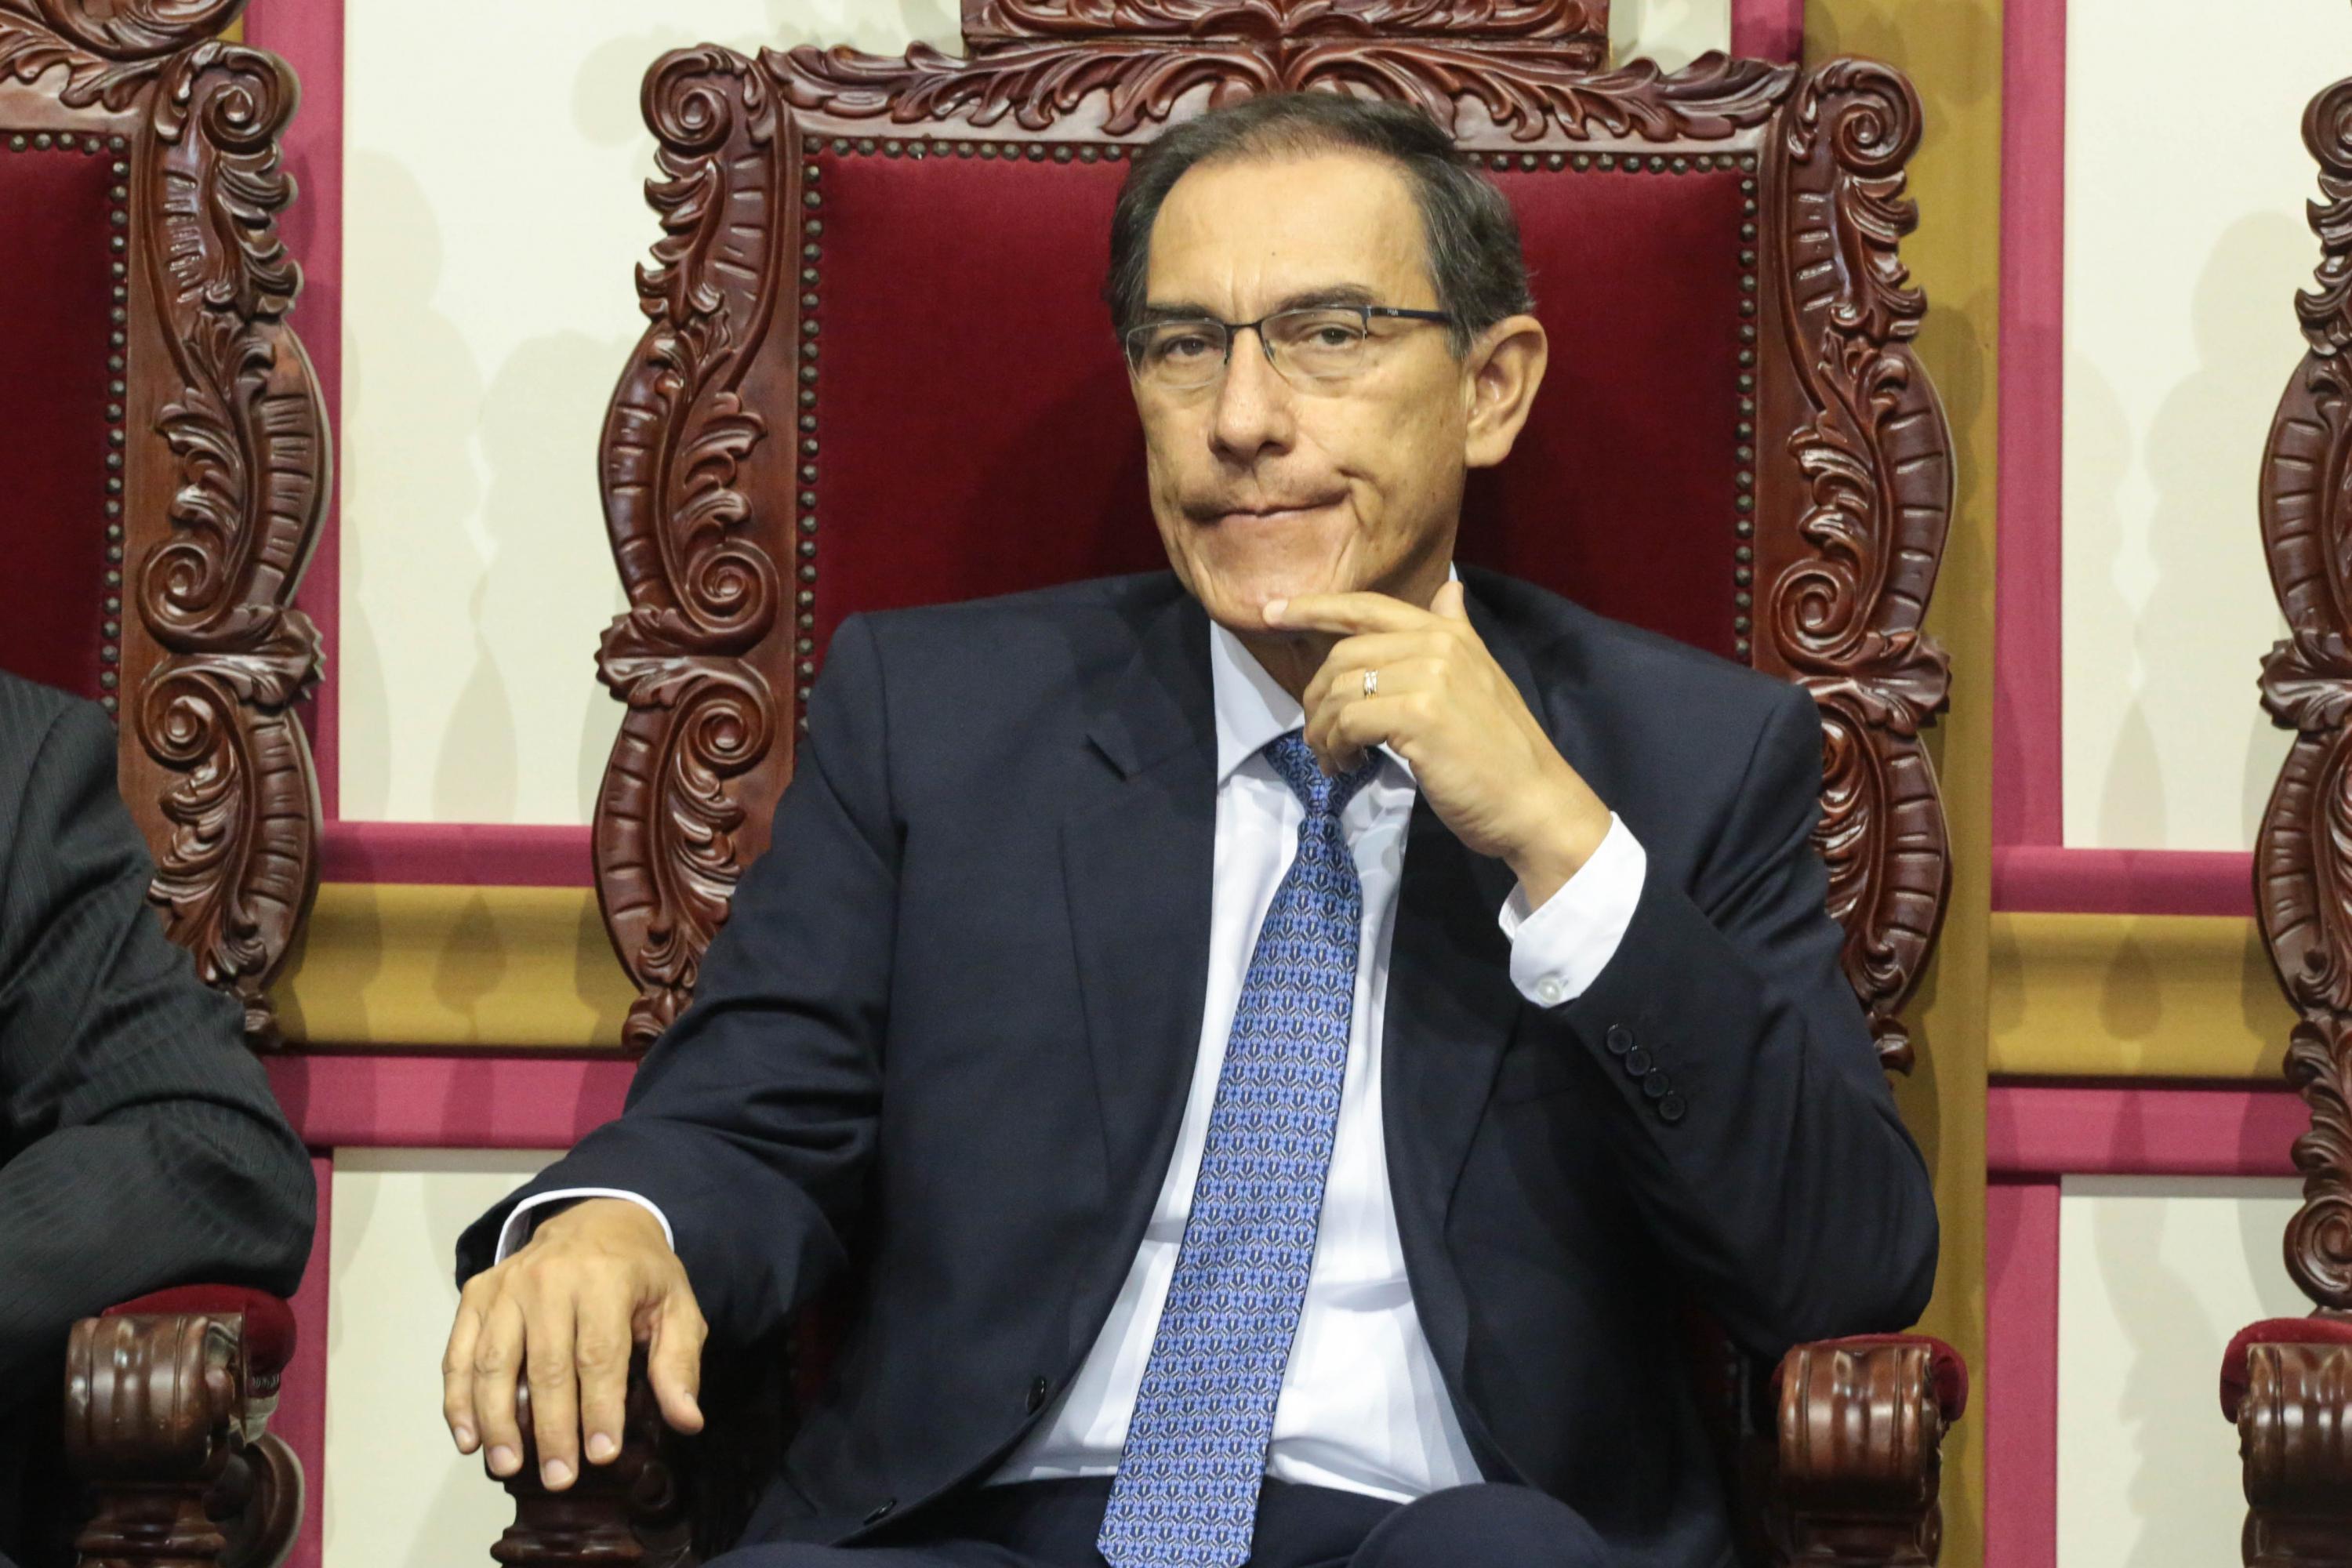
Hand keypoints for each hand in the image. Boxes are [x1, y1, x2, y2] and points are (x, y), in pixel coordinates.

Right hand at [442, 1197, 706, 1489]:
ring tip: (508, 1467)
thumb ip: (678, 1363)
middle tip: (558, 1477)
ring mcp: (507, 1285)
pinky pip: (460, 1352)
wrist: (597, 1219)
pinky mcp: (478, 1293)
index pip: (599, 1355)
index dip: (600, 1409)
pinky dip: (458, 1398)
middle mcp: (549, 1278)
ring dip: (498, 1421)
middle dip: (552, 1428)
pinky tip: (469, 1439)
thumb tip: (687, 1421)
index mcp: (605, 1278)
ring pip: (495, 1362)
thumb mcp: (676, 1306)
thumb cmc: (639, 1273)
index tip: (602, 1455)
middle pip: (546, 1366)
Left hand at [1268, 581, 1611, 908]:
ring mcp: (1429, 676)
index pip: (1367, 606)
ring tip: (1333, 759)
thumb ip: (1455, 633)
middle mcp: (1438, 643)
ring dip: (1321, 730)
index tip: (1271, 612)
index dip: (1314, 606)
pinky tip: (1346, 766)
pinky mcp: (1418, 714)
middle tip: (1320, 738)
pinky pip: (1346, 721)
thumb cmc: (1500, 753)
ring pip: (1338, 690)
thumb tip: (1448, 590)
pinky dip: (1334, 747)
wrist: (1535, 802)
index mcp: (1448, 632)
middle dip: (1317, 697)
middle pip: (1342, 655)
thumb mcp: (1480, 680)